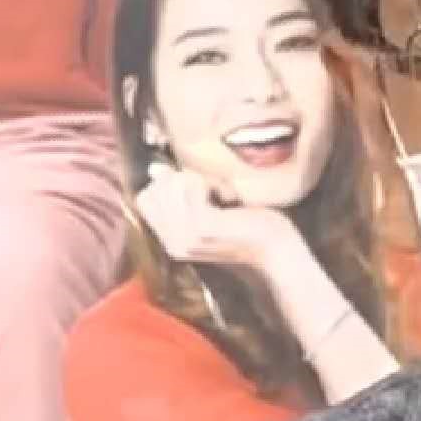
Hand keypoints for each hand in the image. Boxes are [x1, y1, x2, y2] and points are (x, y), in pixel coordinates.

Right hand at [133, 163, 299, 269]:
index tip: (197, 189)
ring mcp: (185, 236)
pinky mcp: (203, 227)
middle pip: (153, 190)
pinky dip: (211, 184)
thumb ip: (180, 194)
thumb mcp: (208, 209)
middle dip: (182, 179)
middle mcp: (172, 242)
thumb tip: (154, 169)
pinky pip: (191, 188)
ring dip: (200, 181)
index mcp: (170, 240)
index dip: (166, 184)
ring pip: (171, 185)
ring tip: (223, 195)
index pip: (143, 199)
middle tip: (213, 192)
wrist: (277, 252)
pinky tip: (229, 198)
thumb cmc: (247, 227)